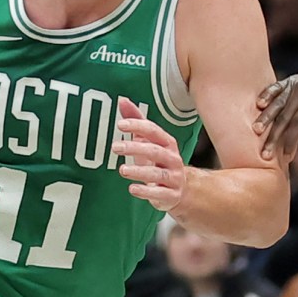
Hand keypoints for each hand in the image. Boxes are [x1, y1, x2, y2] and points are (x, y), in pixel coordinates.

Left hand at [112, 99, 188, 213]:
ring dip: (139, 171)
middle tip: (116, 147)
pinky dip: (146, 191)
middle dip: (135, 148)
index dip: (138, 126)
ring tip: (122, 170)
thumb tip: (123, 101)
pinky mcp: (172, 195)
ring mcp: (174, 178)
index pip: (153, 131)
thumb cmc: (160, 162)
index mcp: (167, 143)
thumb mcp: (149, 142)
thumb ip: (137, 123)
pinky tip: (132, 188)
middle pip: (155, 151)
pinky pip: (159, 194)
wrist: (181, 189)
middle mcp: (173, 159)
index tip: (120, 125)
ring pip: (157, 173)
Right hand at [254, 54, 297, 160]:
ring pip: (277, 102)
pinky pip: (276, 87)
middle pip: (284, 115)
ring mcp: (296, 83)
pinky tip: (258, 104)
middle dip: (273, 135)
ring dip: (265, 117)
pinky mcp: (292, 80)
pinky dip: (267, 94)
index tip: (287, 157)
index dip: (291, 140)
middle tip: (264, 154)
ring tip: (255, 130)